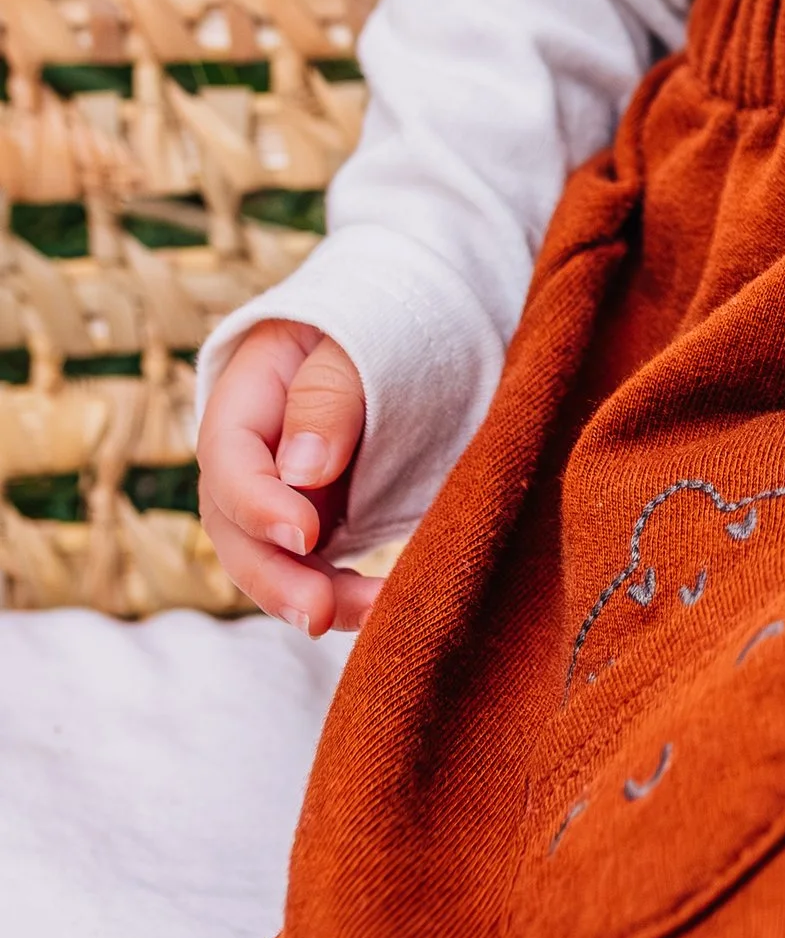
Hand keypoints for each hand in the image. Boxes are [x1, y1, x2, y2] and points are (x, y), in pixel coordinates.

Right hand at [196, 319, 374, 634]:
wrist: (401, 327)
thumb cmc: (377, 321)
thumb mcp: (355, 335)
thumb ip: (328, 395)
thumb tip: (304, 471)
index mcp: (246, 397)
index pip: (230, 459)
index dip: (259, 504)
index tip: (306, 533)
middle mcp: (251, 457)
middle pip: (235, 527)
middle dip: (273, 577)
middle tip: (316, 612)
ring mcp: (279, 495)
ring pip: (271, 561)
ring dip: (313, 598)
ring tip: (370, 616)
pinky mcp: (316, 523)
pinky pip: (314, 570)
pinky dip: (341, 595)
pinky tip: (379, 609)